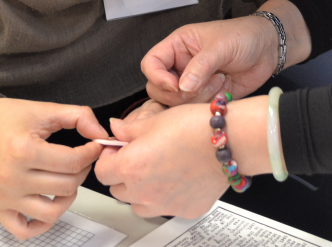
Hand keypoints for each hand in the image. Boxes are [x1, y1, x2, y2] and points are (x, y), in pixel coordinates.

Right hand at [0, 99, 107, 239]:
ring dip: (67, 197)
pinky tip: (49, 204)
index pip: (73, 163)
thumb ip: (79, 117)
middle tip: (78, 160)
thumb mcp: (43, 109)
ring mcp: (4, 197)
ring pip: (52, 212)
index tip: (92, 147)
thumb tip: (101, 134)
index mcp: (23, 151)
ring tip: (66, 181)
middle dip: (81, 171)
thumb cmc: (4, 119)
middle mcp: (11, 177)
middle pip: (66, 187)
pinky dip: (41, 224)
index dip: (91, 154)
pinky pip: (24, 230)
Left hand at [97, 97, 270, 217]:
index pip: (102, 171)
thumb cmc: (195, 128)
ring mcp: (165, 205)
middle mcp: (144, 191)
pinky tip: (179, 178)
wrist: (229, 140)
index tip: (119, 151)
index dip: (109, 158)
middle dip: (124, 174)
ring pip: (139, 204)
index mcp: (131, 167)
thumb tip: (115, 129)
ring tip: (159, 171)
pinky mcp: (185, 210)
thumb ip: (129, 130)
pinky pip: (166, 208)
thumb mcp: (155, 121)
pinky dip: (168, 197)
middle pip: (118, 190)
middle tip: (141, 157)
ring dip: (142, 191)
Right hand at [142, 0, 311, 105]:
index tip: (176, 85)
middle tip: (201, 86)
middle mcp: (181, 65)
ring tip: (219, 82)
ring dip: (197, 98)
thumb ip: (200, 66)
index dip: (157, 77)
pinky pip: (195, 109)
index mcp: (177, 46)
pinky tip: (224, 91)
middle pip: (158, 89)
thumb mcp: (221, 46)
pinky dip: (208, 105)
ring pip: (176, 104)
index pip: (150, 63)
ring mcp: (193, 83)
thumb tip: (182, 88)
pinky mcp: (206, 97)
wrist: (269, 49)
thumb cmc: (244, 36)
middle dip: (179, 93)